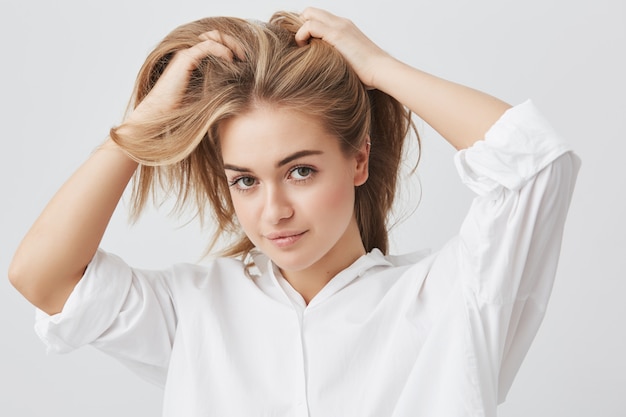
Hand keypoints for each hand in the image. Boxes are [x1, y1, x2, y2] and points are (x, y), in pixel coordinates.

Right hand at [124, 30, 244, 125]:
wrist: (161, 114)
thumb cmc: (181, 110)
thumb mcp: (207, 95)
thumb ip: (219, 85)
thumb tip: (240, 85)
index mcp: (193, 59)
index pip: (216, 42)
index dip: (232, 47)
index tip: (245, 61)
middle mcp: (189, 53)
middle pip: (216, 35)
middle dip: (234, 43)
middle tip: (246, 57)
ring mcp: (186, 54)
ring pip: (213, 36)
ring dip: (230, 44)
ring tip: (241, 57)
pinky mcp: (185, 59)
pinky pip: (207, 46)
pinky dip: (222, 50)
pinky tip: (231, 61)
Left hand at [295, 7, 391, 88]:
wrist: (381, 70)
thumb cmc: (368, 72)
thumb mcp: (350, 60)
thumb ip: (338, 56)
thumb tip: (326, 68)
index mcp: (345, 27)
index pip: (319, 17)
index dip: (307, 28)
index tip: (305, 45)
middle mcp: (341, 22)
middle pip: (311, 11)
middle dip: (300, 26)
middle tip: (302, 45)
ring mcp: (339, 26)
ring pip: (308, 14)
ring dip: (300, 31)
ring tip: (303, 48)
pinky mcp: (336, 34)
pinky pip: (309, 25)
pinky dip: (301, 36)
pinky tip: (304, 49)